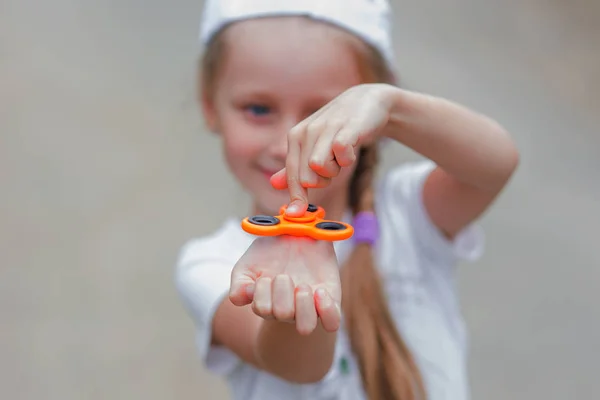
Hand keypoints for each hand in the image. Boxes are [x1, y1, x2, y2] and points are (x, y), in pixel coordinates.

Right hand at [229, 236, 341, 334]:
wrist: (297, 232)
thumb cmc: (270, 251)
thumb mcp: (248, 262)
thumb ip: (239, 282)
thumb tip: (241, 298)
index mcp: (265, 303)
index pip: (262, 309)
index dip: (262, 293)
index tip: (264, 276)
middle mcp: (287, 309)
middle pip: (282, 315)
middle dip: (282, 291)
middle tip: (284, 275)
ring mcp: (309, 306)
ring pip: (306, 327)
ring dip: (303, 305)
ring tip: (303, 286)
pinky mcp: (330, 300)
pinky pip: (331, 321)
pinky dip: (326, 310)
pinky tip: (320, 291)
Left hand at [270, 84, 395, 215]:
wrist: (367, 102)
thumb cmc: (339, 128)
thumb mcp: (314, 146)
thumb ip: (295, 166)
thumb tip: (273, 185)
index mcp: (295, 138)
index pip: (292, 176)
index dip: (296, 198)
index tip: (296, 215)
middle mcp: (306, 132)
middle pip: (307, 179)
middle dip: (323, 180)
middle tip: (334, 165)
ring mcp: (325, 129)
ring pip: (320, 169)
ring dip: (336, 170)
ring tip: (342, 155)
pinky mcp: (346, 128)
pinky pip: (340, 154)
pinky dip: (348, 159)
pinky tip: (352, 148)